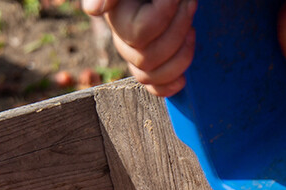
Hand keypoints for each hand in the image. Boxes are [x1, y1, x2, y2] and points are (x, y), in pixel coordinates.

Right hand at [81, 0, 196, 96]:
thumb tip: (93, 11)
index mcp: (116, 10)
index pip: (139, 33)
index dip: (163, 18)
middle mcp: (121, 30)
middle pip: (145, 56)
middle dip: (178, 29)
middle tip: (190, 4)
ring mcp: (134, 47)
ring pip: (149, 73)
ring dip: (180, 54)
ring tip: (192, 28)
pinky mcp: (151, 57)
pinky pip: (151, 85)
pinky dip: (168, 85)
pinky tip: (183, 79)